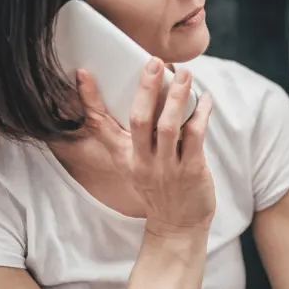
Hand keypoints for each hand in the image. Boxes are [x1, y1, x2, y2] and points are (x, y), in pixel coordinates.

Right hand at [75, 58, 215, 237]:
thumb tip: (147, 95)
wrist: (178, 225)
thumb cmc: (158, 189)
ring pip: (168, 125)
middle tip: (153, 63)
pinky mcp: (191, 171)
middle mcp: (141, 162)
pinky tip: (205, 99)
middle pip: (137, 119)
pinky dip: (201, 114)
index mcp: (123, 158)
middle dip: (145, 88)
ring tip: (184, 73)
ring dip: (176, 96)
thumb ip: (135, 138)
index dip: (90, 99)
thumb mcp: (135, 166)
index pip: (100, 126)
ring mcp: (166, 167)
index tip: (83, 73)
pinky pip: (195, 136)